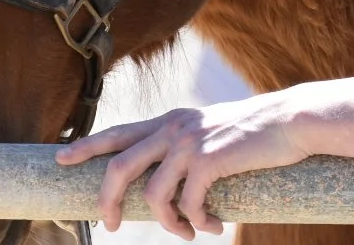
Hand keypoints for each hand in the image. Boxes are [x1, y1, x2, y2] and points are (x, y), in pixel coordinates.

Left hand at [55, 94, 308, 238]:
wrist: (292, 121)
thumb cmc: (258, 133)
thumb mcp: (214, 132)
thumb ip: (190, 149)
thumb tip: (177, 185)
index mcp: (172, 120)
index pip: (118, 132)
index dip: (87, 146)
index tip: (61, 159)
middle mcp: (173, 127)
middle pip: (118, 166)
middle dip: (107, 201)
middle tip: (110, 226)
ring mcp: (189, 142)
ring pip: (153, 194)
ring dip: (169, 224)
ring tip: (189, 232)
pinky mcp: (208, 160)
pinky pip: (187, 204)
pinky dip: (197, 222)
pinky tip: (215, 225)